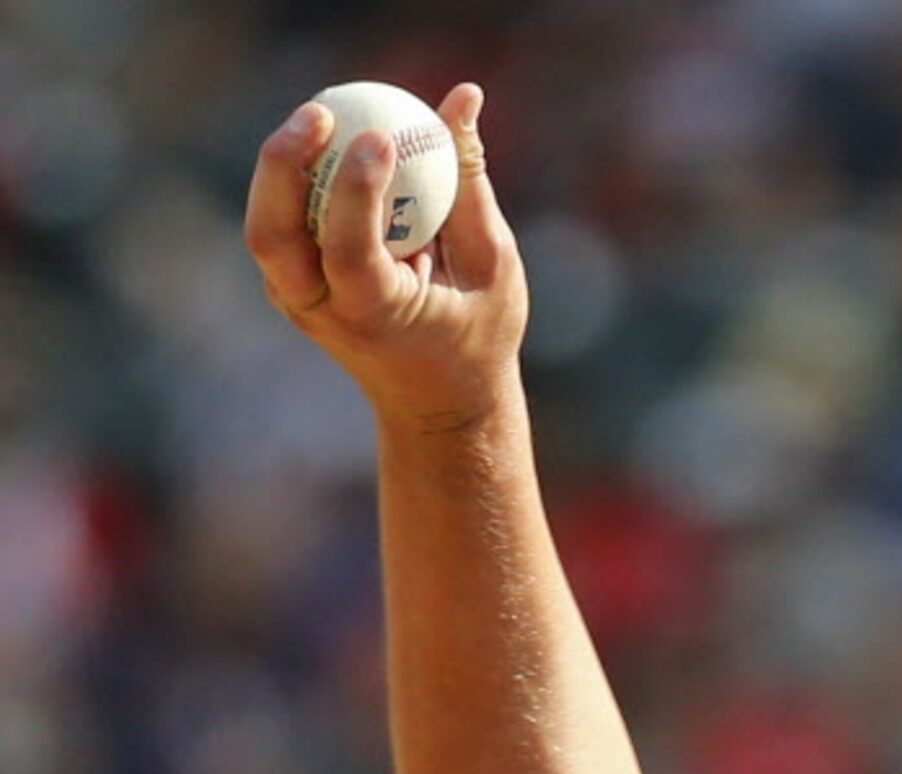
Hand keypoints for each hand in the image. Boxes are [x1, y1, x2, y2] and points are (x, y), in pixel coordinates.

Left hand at [244, 82, 528, 431]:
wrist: (438, 404)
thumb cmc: (479, 334)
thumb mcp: (493, 263)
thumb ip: (470, 182)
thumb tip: (463, 97)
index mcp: (376, 318)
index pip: (348, 248)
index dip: (357, 189)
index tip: (381, 136)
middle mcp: (321, 313)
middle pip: (272, 234)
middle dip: (284, 165)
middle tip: (322, 111)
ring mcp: (294, 301)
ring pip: (264, 224)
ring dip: (283, 164)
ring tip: (323, 117)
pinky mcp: (288, 283)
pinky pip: (279, 220)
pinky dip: (297, 177)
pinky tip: (326, 143)